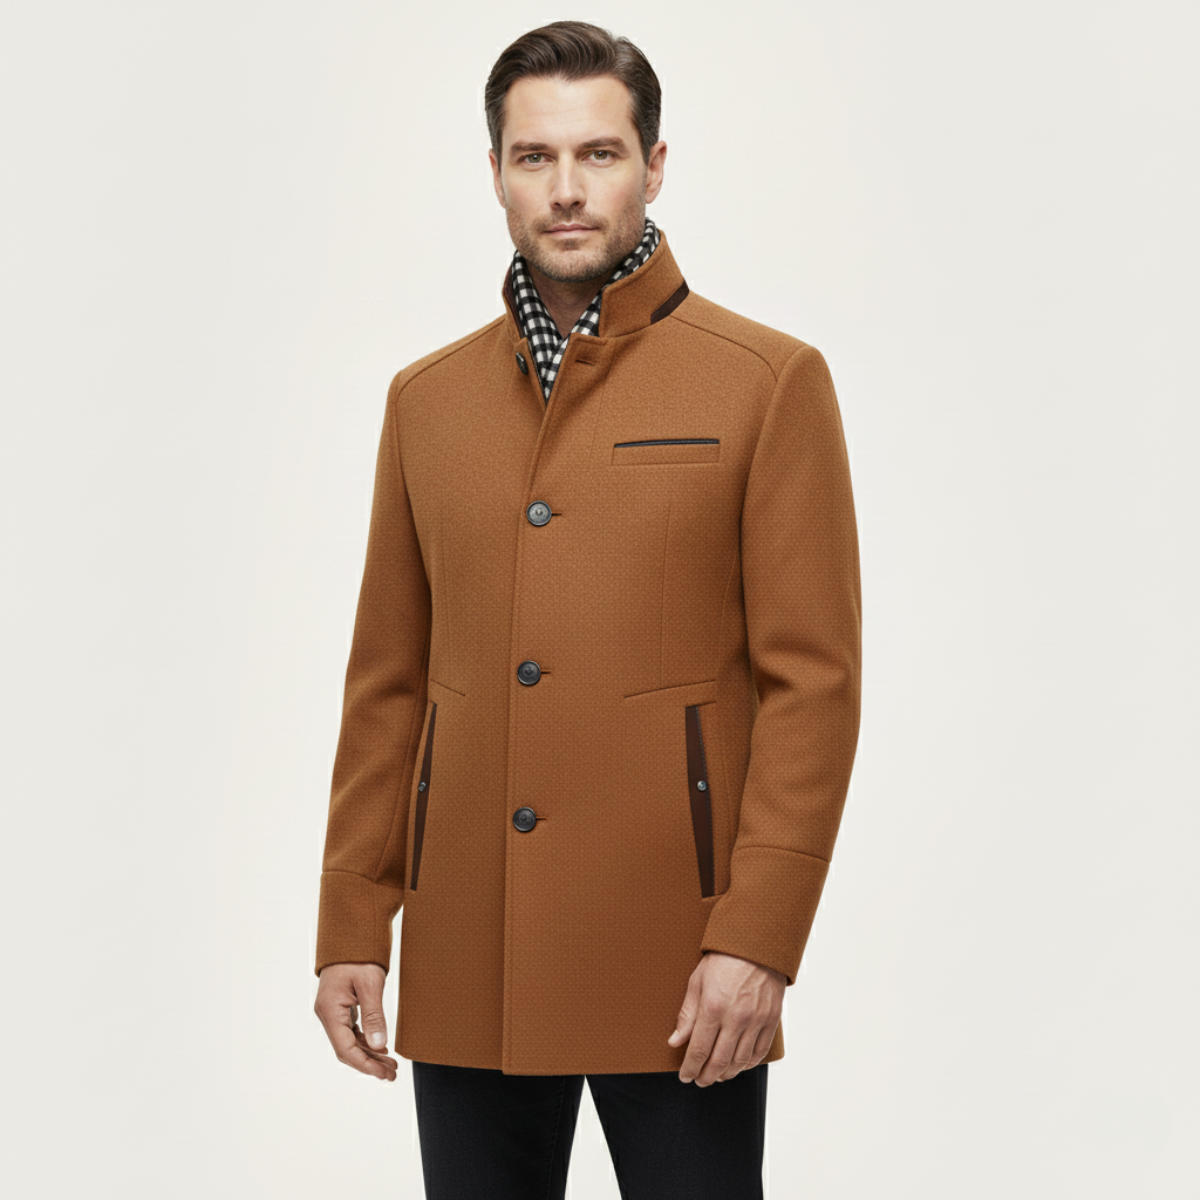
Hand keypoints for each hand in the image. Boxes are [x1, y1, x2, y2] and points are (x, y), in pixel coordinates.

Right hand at [314, 962, 397, 1080]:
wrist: (351, 932)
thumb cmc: (359, 955)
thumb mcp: (370, 984)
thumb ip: (374, 1017)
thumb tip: (379, 1046)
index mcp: (329, 1010)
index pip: (345, 1049)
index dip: (365, 1064)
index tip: (383, 1074)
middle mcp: (327, 1013)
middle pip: (346, 1049)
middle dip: (369, 1063)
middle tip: (391, 1073)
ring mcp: (332, 1010)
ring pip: (349, 1041)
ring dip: (368, 1053)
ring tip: (390, 1064)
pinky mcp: (339, 1005)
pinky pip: (351, 1030)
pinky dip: (365, 1040)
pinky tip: (380, 1047)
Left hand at [667, 951, 784, 1085]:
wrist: (756, 944)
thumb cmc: (724, 959)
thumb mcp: (697, 982)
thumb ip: (687, 1015)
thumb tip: (676, 1040)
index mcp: (713, 1008)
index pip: (699, 1050)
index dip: (690, 1068)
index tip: (685, 1076)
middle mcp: (735, 1018)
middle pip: (719, 1061)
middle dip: (706, 1076)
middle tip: (700, 1081)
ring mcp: (755, 1021)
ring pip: (740, 1061)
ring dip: (727, 1074)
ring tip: (718, 1076)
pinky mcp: (770, 1020)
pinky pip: (760, 1052)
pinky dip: (748, 1064)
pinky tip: (739, 1065)